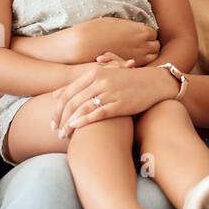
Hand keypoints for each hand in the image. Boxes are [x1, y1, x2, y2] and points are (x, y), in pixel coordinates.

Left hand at [50, 65, 177, 137]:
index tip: (51, 122)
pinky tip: (75, 129)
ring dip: (69, 124)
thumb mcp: (107, 73)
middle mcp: (99, 81)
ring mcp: (109, 92)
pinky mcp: (119, 104)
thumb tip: (61, 89)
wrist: (156, 82)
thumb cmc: (130, 79)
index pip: (67, 92)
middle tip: (54, 132)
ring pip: (81, 108)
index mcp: (94, 73)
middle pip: (71, 102)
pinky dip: (84, 121)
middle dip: (60, 119)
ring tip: (62, 135)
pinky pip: (97, 113)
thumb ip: (84, 81)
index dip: (56, 108)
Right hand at [75, 18, 159, 65]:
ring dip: (147, 55)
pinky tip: (131, 61)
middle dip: (150, 46)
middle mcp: (143, 45)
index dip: (147, 35)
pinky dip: (141, 63)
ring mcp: (139, 58)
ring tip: (136, 54)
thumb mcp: (117, 23)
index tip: (140, 36)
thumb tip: (137, 29)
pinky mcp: (131, 67)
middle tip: (140, 46)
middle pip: (156, 46)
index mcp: (141, 31)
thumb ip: (131, 27)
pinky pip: (143, 66)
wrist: (84, 45)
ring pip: (152, 57)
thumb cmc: (98, 30)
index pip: (153, 34)